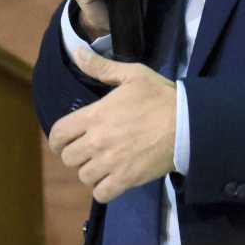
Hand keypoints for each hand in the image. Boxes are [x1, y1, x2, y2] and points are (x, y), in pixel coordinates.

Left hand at [49, 48, 177, 202]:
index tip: (66, 139)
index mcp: (95, 115)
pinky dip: (103, 188)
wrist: (187, 123)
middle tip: (89, 149)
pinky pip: (100, 193)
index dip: (57, 138)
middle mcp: (97, 141)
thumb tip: (76, 51)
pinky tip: (112, 178)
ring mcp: (110, 163)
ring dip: (90, 170)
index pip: (58, 134)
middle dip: (75, 154)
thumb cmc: (159, 96)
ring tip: (103, 163)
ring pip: (83, 176)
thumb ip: (101, 66)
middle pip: (68, 158)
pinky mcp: (125, 180)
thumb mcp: (132, 74)